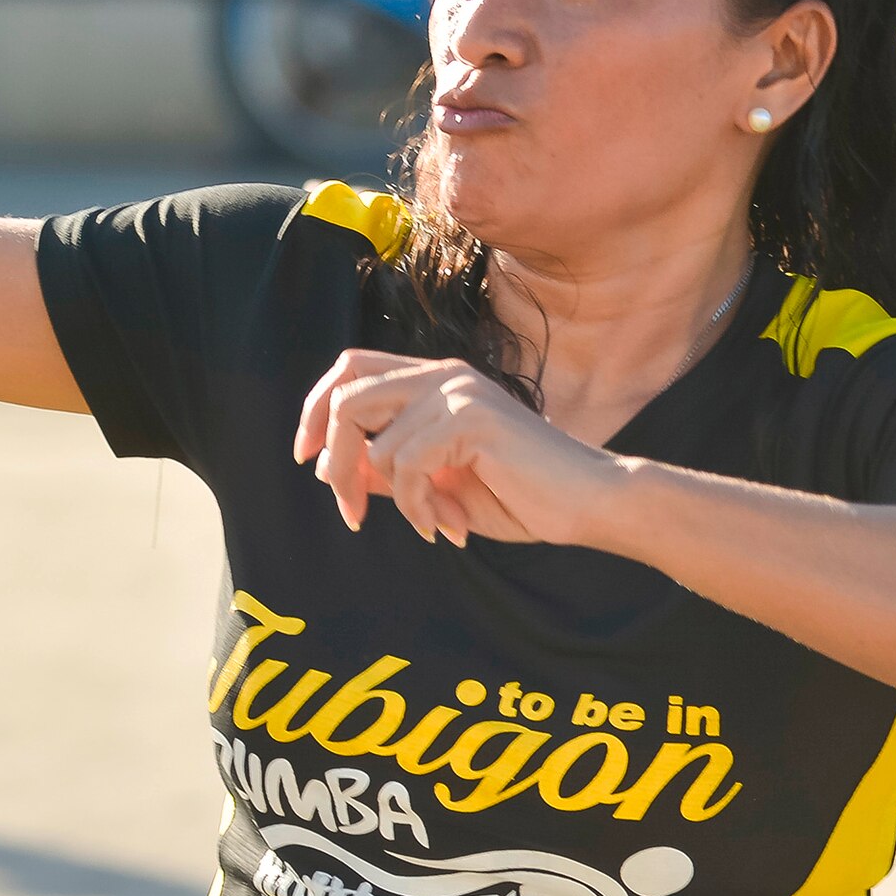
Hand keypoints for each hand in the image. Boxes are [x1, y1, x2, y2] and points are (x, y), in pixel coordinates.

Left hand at [293, 349, 626, 547]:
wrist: (587, 503)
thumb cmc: (519, 493)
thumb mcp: (436, 482)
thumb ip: (389, 466)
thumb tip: (330, 465)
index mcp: (436, 379)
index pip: (351, 369)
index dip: (316, 409)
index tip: (308, 460)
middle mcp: (444, 374)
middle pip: (348, 398)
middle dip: (336, 461)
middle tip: (352, 513)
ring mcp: (459, 393)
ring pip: (377, 447)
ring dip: (397, 503)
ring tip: (435, 524)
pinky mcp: (472, 419)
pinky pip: (407, 468)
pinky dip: (418, 509)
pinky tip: (449, 527)